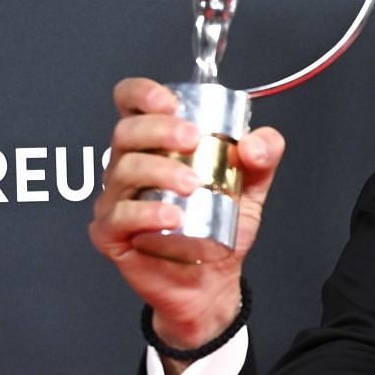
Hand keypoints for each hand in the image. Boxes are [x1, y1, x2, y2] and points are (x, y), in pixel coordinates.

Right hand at [88, 77, 286, 348]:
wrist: (212, 281)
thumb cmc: (219, 227)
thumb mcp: (251, 187)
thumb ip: (263, 158)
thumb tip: (254, 144)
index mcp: (154, 145)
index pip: (131, 103)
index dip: (142, 93)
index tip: (168, 102)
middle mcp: (129, 166)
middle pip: (126, 131)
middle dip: (159, 129)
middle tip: (193, 140)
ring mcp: (116, 199)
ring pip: (123, 170)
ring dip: (160, 170)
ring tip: (194, 185)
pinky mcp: (111, 233)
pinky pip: (119, 215)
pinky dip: (147, 213)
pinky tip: (173, 217)